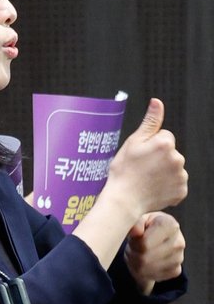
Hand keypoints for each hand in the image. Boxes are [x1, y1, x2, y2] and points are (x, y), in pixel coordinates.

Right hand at [104, 99, 186, 221]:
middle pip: (171, 153)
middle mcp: (177, 158)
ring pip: (174, 168)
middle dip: (160, 159)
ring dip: (164, 173)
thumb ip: (150, 121)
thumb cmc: (123, 172)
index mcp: (165, 143)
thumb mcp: (133, 142)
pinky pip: (176, 185)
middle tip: (142, 169)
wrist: (123, 201)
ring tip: (147, 180)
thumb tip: (157, 102)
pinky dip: (167, 187)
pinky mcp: (181, 191)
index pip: (165, 137)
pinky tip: (154, 189)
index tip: (141, 156)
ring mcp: (180, 176)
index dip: (151, 145)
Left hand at [124, 212, 185, 293]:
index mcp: (169, 224)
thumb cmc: (145, 228)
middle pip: (144, 258)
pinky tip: (147, 263)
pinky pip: (154, 277)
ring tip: (139, 254)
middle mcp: (178, 241)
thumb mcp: (137, 219)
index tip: (134, 239)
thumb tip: (136, 231)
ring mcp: (179, 257)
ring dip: (136, 264)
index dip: (134, 244)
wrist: (154, 240)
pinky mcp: (176, 270)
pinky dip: (145, 273)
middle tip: (134, 248)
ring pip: (146, 269)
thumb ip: (134, 222)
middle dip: (133, 254)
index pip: (144, 243)